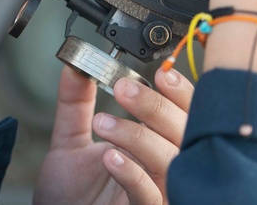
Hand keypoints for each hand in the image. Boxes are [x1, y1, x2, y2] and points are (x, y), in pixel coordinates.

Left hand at [34, 66, 191, 204]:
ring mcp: (159, 191)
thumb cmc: (70, 192)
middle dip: (156, 105)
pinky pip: (150, 194)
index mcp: (156, 143)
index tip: (161, 74)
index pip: (184, 112)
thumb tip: (75, 65)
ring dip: (137, 135)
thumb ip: (75, 103)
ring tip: (102, 124)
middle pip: (185, 131)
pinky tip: (111, 157)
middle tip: (122, 89)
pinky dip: (132, 172)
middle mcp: (165, 166)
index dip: (180, 92)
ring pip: (170, 159)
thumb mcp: (71, 140)